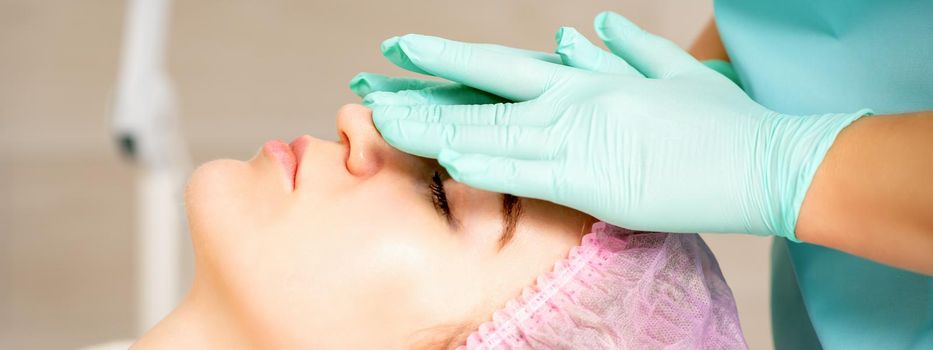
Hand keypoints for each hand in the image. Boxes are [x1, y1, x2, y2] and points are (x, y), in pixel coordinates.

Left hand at [366, 12, 867, 237]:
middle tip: (368, 87)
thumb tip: (594, 26)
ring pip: (495, 133)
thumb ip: (627, 49)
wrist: (768, 156)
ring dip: (436, 129)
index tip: (402, 50)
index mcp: (586, 83)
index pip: (498, 68)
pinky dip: (490, 166)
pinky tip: (450, 160)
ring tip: (384, 122)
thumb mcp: (671, 74)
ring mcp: (584, 140)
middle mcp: (575, 104)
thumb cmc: (722, 122)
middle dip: (422, 95)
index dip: (446, 58)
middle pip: (482, 98)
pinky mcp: (601, 182)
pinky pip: (533, 174)